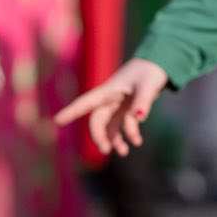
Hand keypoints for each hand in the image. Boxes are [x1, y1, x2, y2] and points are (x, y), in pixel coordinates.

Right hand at [54, 58, 170, 156]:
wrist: (160, 64)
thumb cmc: (151, 71)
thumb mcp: (148, 85)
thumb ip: (143, 101)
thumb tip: (140, 118)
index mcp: (108, 90)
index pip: (86, 102)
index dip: (71, 112)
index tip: (56, 121)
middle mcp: (110, 99)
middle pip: (97, 120)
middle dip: (99, 136)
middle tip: (105, 150)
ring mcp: (118, 104)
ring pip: (110, 126)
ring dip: (115, 140)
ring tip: (124, 152)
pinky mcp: (127, 109)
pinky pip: (123, 125)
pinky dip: (129, 134)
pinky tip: (137, 142)